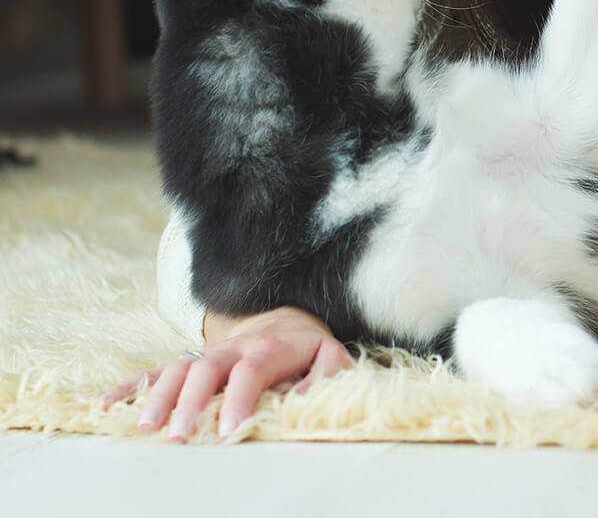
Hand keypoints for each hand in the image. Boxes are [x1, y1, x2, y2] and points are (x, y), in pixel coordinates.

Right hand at [101, 305, 353, 441]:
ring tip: (145, 429)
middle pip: (207, 368)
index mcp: (269, 348)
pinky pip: (156, 371)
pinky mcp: (188, 361)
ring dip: (159, 396)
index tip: (230, 429)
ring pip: (177, 368)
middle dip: (192, 402)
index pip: (252, 368)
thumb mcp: (329, 355)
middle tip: (181, 437)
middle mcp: (233, 348)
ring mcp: (206, 353)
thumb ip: (328, 374)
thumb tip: (306, 400)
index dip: (241, 396)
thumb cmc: (307, 349)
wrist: (284, 321)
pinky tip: (107, 406)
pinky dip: (131, 386)